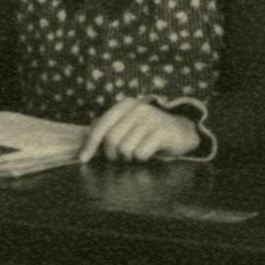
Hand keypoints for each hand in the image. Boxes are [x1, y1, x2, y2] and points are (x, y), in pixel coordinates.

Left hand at [80, 97, 204, 163]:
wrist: (181, 131)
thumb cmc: (148, 131)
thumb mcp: (127, 124)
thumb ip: (107, 128)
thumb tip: (84, 140)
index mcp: (125, 105)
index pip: (101, 125)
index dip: (90, 144)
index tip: (83, 159)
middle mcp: (138, 108)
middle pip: (111, 140)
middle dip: (112, 155)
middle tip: (120, 158)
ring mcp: (151, 119)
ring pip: (125, 148)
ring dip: (128, 158)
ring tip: (135, 155)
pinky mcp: (163, 132)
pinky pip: (140, 153)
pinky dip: (141, 159)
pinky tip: (148, 154)